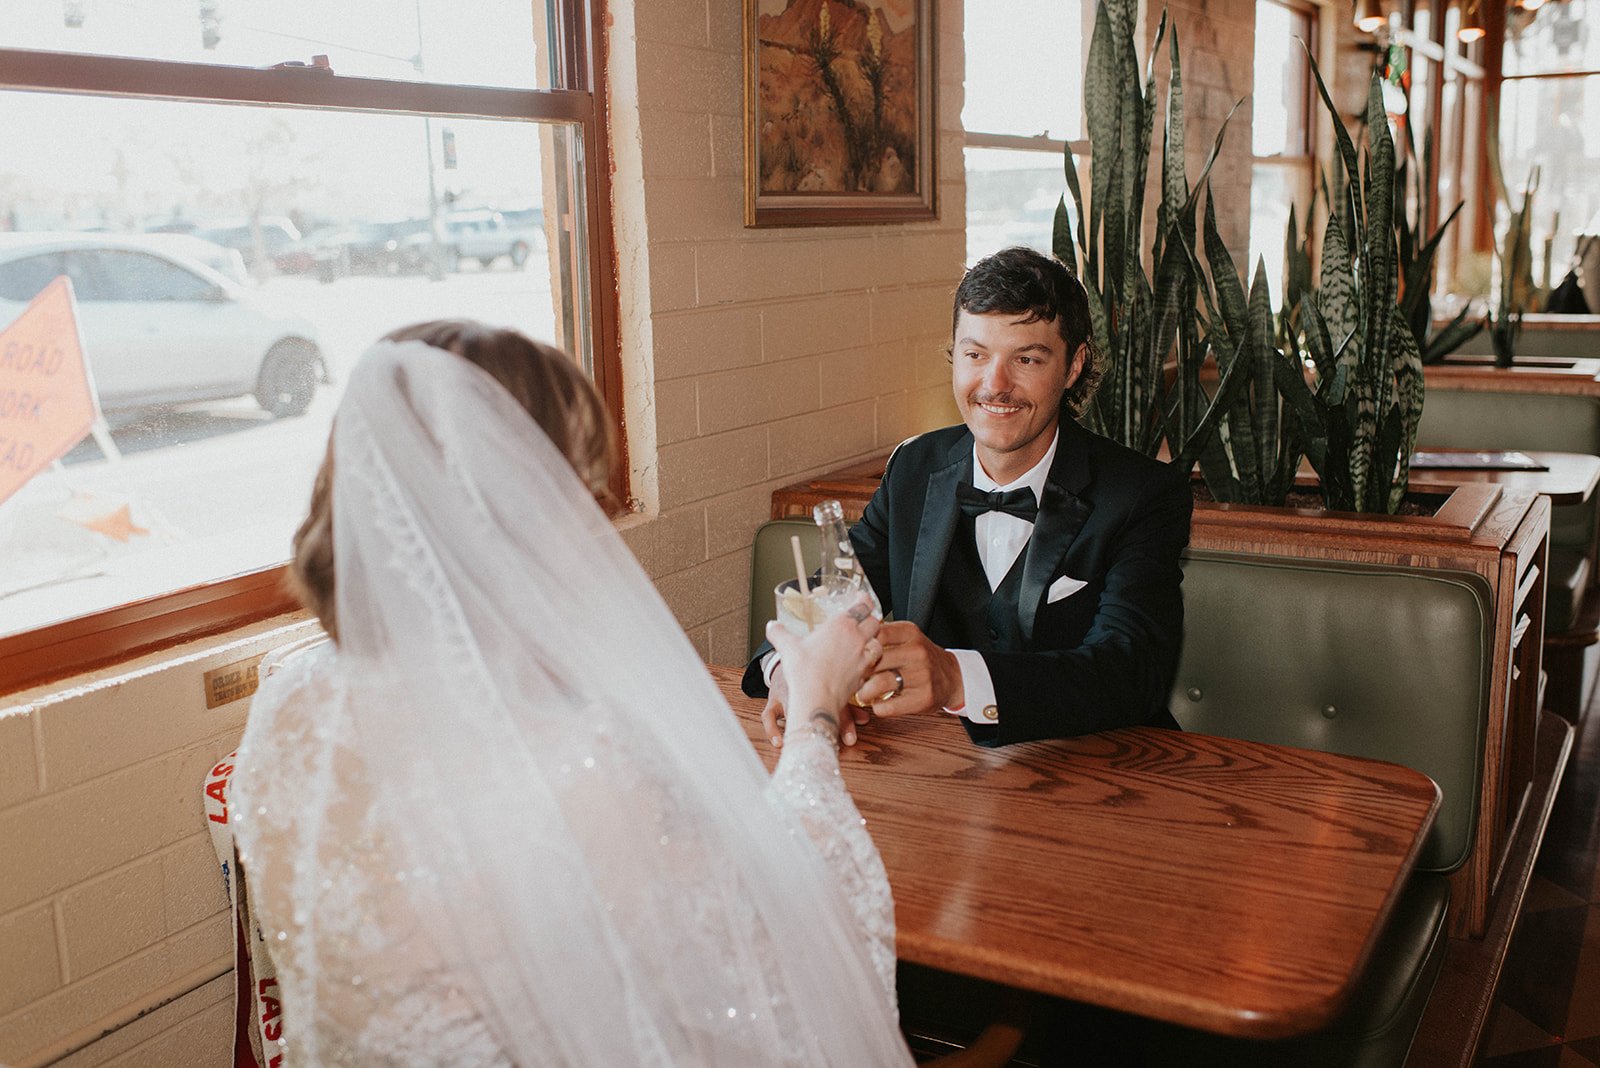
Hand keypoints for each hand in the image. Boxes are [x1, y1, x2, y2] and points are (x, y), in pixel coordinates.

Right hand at [761, 663, 873, 749]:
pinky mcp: (773, 698)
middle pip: (819, 703)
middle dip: (834, 722)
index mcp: (821, 678)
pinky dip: (773, 730)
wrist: (787, 658)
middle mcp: (804, 683)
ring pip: (794, 709)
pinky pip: (769, 715)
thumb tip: (866, 720)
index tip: (854, 735)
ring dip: (803, 728)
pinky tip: (779, 743)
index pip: (836, 698)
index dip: (846, 720)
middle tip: (847, 740)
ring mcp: (787, 691)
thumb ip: (847, 702)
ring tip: (811, 746)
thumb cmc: (811, 673)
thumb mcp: (828, 683)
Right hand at [763, 599, 881, 747]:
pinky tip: (859, 664)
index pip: (863, 605)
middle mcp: (857, 639)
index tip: (862, 597)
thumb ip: (779, 632)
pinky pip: (873, 665)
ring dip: (873, 640)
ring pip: (879, 643)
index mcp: (841, 625)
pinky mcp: (863, 676)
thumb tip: (772, 626)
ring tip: (864, 642)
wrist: (815, 699)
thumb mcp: (786, 646)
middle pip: (875, 622)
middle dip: (870, 619)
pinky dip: (869, 662)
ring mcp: (863, 658)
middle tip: (862, 619)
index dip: (865, 599)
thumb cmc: (804, 671)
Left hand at [854, 620, 962, 716]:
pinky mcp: (923, 698)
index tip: (852, 656)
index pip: (876, 634)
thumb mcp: (907, 637)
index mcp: (910, 633)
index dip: (859, 647)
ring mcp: (921, 676)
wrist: (952, 677)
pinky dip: (877, 707)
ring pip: (879, 684)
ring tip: (862, 693)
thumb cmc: (921, 658)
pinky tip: (878, 703)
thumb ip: (882, 634)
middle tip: (851, 679)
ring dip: (864, 692)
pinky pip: (888, 706)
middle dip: (858, 673)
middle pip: (874, 661)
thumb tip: (848, 636)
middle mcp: (917, 652)